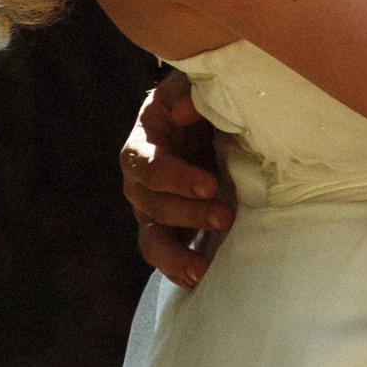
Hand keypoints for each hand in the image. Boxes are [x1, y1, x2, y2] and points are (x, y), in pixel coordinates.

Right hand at [120, 68, 229, 288]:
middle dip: (189, 214)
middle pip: (152, 206)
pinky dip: (181, 270)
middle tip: (226, 217)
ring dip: (176, 255)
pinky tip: (202, 280)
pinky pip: (168, 257)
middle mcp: (140, 185)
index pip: (146, 166)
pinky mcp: (173, 232)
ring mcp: (154, 213)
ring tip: (202, 270)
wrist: (209, 126)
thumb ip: (189, 93)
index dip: (174, 178)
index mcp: (142, 145)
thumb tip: (183, 113)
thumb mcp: (194, 86)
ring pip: (152, 241)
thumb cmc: (200, 104)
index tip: (209, 184)